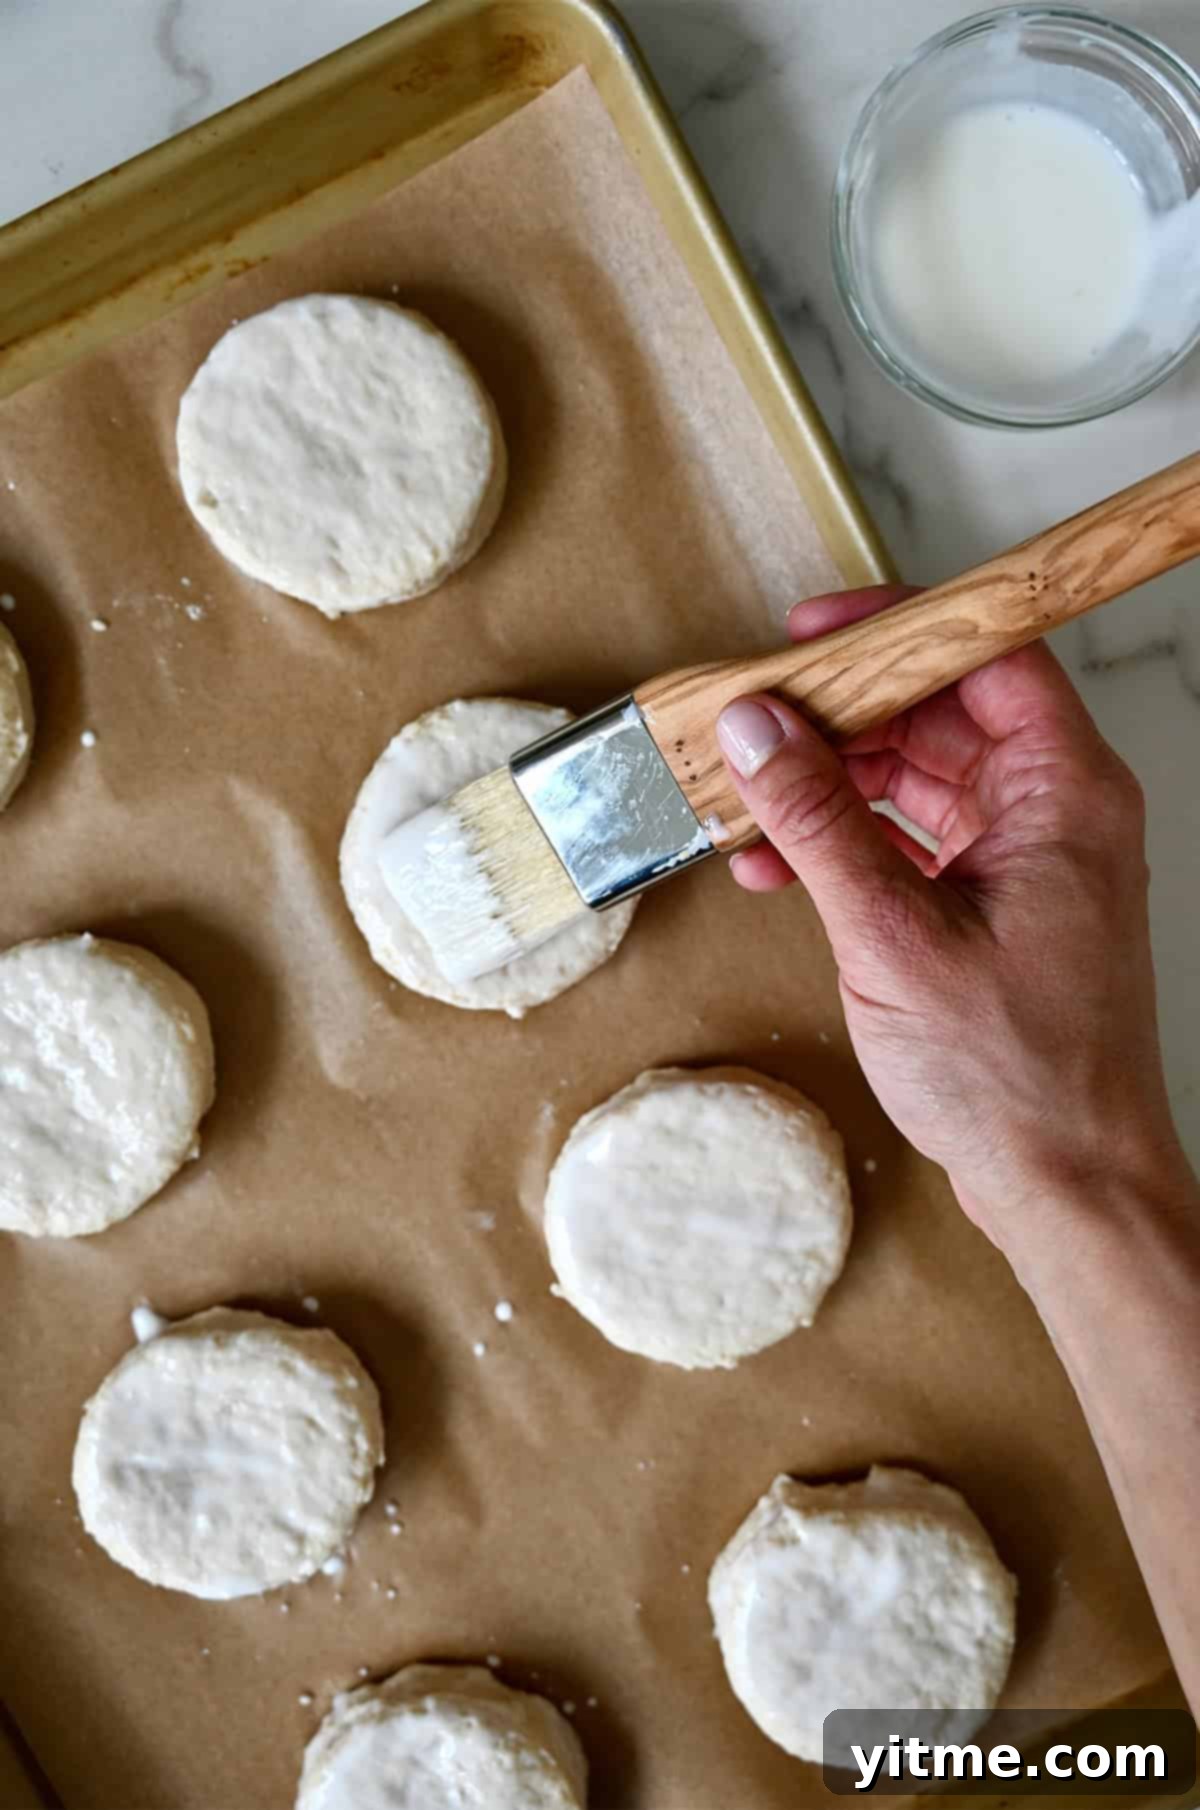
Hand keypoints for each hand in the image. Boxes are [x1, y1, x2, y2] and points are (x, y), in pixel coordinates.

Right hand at [716, 586, 1187, 1252]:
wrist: (1064, 1183)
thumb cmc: (1017, 1074)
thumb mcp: (893, 936)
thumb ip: (819, 823)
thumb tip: (758, 732)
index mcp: (1065, 794)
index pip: (989, 655)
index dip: (899, 630)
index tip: (810, 637)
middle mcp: (1053, 812)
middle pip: (940, 714)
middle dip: (839, 720)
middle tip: (751, 725)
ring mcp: (1022, 860)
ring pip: (915, 778)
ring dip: (827, 790)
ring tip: (741, 808)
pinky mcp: (989, 905)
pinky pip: (908, 841)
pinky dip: (843, 847)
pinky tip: (774, 867)